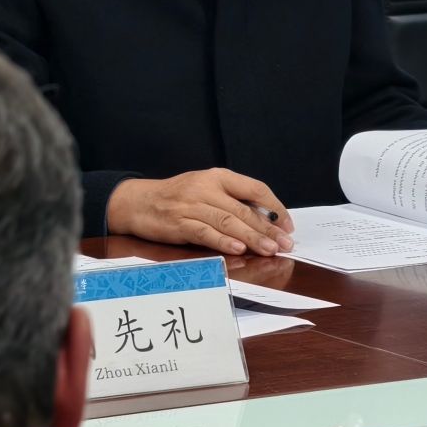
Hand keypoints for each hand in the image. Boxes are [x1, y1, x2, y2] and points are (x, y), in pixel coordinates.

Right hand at [106, 169, 293, 256]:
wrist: (139, 201)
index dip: (274, 207)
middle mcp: (206, 188)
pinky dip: (223, 242)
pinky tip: (238, 250)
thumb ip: (231, 200)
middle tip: (286, 243)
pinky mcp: (179, 223)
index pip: (254, 188)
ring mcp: (192, 205)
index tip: (287, 224)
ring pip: (228, 222)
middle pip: (244, 210)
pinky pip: (206, 233)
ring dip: (252, 238)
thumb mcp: (205, 188)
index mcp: (217, 176)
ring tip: (270, 249)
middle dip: (268, 229)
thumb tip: (265, 220)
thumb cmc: (176, 197)